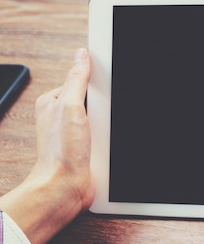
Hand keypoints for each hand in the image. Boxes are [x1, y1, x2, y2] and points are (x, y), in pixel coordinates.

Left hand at [0, 48, 93, 243]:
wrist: (64, 188)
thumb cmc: (60, 153)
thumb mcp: (69, 107)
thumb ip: (76, 80)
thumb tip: (81, 55)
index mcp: (53, 102)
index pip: (82, 81)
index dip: (97, 83)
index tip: (106, 89)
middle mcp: (63, 117)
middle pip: (96, 100)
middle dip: (106, 107)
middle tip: (102, 119)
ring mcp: (76, 133)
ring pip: (103, 119)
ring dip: (109, 127)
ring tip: (102, 137)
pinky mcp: (88, 148)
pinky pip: (106, 137)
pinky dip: (110, 140)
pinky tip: (106, 145)